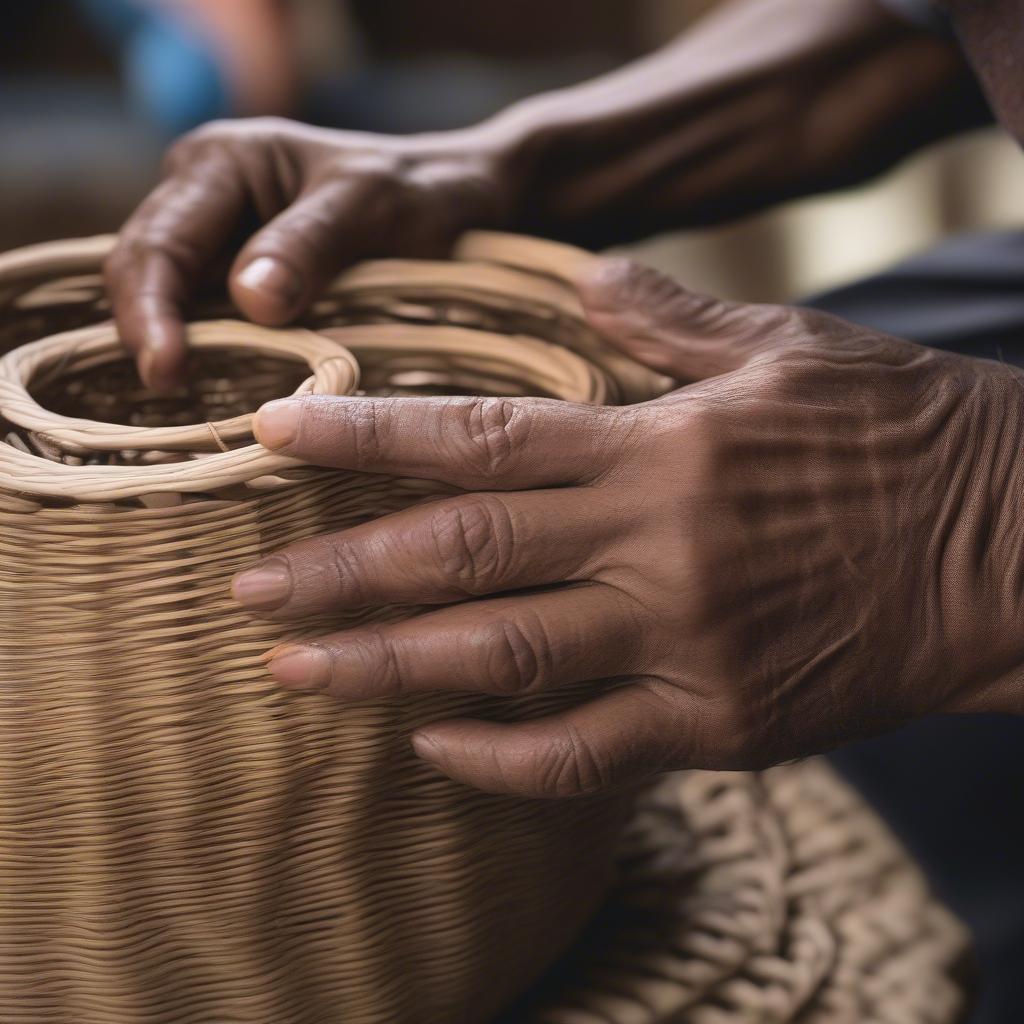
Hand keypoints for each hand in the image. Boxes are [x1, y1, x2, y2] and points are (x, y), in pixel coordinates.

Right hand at [105, 117, 513, 389]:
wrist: (463, 196)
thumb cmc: (424, 191)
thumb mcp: (374, 206)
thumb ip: (311, 244)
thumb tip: (248, 299)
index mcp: (224, 163)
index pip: (160, 242)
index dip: (151, 311)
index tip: (169, 372)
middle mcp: (207, 199)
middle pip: (144, 272)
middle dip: (149, 335)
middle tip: (173, 401)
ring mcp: (224, 243)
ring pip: (172, 304)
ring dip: (174, 351)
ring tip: (185, 413)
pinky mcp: (247, 283)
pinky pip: (210, 322)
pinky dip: (209, 358)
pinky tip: (217, 398)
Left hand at [231, 259, 1023, 797]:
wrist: (1010, 546)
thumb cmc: (898, 431)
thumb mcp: (788, 345)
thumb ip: (669, 319)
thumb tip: (582, 274)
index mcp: (659, 447)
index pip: (478, 433)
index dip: (365, 436)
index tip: (275, 436)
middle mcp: (655, 546)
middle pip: (462, 557)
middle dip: (340, 575)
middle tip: (246, 595)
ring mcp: (683, 644)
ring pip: (501, 662)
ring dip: (385, 670)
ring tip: (296, 674)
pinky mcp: (719, 724)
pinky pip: (585, 755)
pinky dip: (500, 761)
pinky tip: (431, 749)